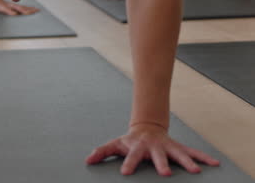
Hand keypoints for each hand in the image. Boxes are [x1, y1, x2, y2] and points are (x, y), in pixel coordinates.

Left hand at [0, 0, 38, 15]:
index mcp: (1, 5)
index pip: (6, 8)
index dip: (9, 11)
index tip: (14, 14)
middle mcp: (8, 4)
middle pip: (17, 8)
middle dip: (24, 11)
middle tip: (30, 14)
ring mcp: (13, 4)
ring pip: (22, 7)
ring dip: (30, 9)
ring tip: (37, 12)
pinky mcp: (15, 6)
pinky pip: (24, 7)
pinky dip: (31, 9)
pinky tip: (37, 11)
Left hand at [86, 124, 219, 175]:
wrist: (146, 128)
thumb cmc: (130, 140)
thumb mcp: (115, 144)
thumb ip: (102, 152)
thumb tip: (88, 161)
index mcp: (137, 147)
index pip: (131, 156)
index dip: (128, 164)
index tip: (125, 173)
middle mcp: (154, 147)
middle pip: (157, 156)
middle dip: (161, 164)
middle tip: (165, 173)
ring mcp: (168, 147)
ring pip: (178, 154)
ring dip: (187, 162)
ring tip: (196, 171)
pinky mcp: (178, 148)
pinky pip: (192, 152)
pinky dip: (203, 157)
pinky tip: (215, 164)